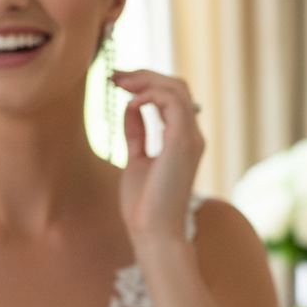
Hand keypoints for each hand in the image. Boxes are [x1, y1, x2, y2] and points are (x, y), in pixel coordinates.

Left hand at [112, 70, 204, 246]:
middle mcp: (192, 135)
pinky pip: (171, 103)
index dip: (146, 83)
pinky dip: (150, 95)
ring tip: (119, 82)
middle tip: (114, 75)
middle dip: (145, 75)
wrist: (153, 232)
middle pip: (177, 87)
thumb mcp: (136, 160)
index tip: (117, 81)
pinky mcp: (182, 142)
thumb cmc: (144, 205)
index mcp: (183, 140)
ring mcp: (190, 137)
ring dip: (146, 80)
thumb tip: (130, 108)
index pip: (173, 97)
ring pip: (176, 89)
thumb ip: (137, 133)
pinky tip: (130, 102)